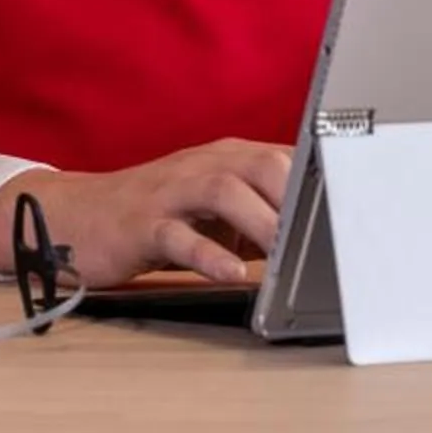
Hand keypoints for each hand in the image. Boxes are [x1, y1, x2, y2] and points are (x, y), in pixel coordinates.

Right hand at [0, 140, 292, 286]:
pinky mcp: (142, 225)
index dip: (320, 178)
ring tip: (284, 251)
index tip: (355, 206)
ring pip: (223, 191)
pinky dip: (207, 255)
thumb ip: (260, 211)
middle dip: (294, 196)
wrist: (76, 217)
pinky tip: (230, 274)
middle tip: (320, 233)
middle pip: (260, 165)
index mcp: (226, 159)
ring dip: (260, 221)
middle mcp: (201, 167)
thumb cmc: (157, 214)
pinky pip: (177, 236)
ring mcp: (170, 193)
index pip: (284, 158)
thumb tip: (317, 233)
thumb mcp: (213, 206)